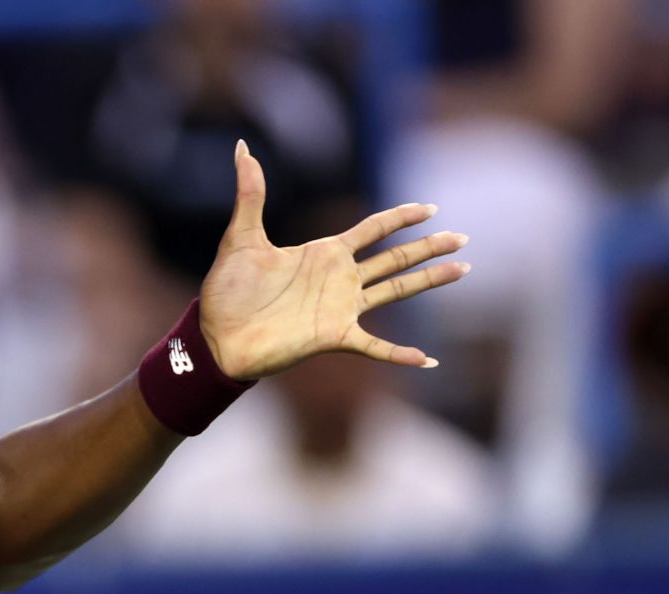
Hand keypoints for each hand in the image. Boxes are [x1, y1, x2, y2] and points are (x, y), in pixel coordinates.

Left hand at [198, 140, 470, 380]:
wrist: (215, 337)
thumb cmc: (226, 292)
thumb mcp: (240, 237)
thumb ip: (250, 194)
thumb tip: (242, 147)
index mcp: (323, 254)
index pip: (372, 230)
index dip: (400, 218)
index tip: (429, 208)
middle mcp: (339, 279)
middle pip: (395, 258)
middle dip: (428, 247)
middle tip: (462, 239)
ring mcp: (340, 309)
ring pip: (395, 291)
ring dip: (429, 282)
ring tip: (461, 270)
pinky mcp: (334, 337)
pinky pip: (375, 346)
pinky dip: (400, 354)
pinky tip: (427, 361)